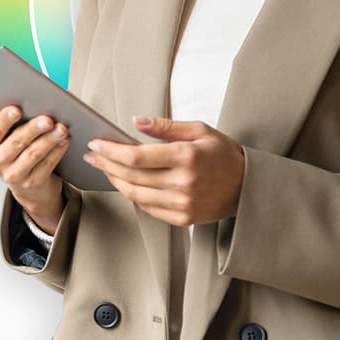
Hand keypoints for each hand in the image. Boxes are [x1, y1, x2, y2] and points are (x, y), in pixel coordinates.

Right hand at [0, 105, 69, 233]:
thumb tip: (33, 100)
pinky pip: (46, 164)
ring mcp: (13, 175)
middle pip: (15, 143)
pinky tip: (64, 141)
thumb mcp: (8, 135)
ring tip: (61, 129)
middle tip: (47, 119)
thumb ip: (15, 120)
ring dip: (49, 140)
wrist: (26, 182)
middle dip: (33, 129)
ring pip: (33, 154)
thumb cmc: (17, 149)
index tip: (16, 110)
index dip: (3, 120)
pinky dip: (57, 151)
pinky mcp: (31, 182)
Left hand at [84, 116, 244, 226]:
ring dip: (115, 180)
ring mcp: (182, 204)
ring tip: (104, 168)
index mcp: (186, 156)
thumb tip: (136, 121)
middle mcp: (183, 183)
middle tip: (92, 154)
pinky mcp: (182, 219)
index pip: (138, 156)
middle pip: (132, 176)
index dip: (112, 150)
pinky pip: (148, 208)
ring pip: (135, 194)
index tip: (97, 143)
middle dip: (106, 163)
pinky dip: (133, 194)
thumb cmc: (222, 154)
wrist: (247, 186)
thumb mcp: (199, 130)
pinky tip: (126, 182)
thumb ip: (165, 126)